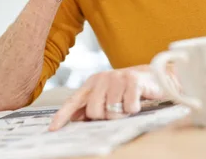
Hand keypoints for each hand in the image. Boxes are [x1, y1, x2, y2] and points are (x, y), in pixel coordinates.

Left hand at [48, 65, 179, 130]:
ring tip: (127, 105)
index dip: (63, 115)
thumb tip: (75, 119)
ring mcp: (117, 78)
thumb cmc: (126, 90)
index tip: (53, 129)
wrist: (153, 76)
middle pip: (93, 111)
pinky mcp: (132, 80)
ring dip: (122, 114)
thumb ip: (91, 105)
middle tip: (115, 112)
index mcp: (91, 83)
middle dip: (104, 117)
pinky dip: (134, 109)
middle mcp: (101, 78)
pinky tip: (136, 102)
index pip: (73, 101)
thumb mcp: (106, 95)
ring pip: (112, 110)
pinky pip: (128, 107)